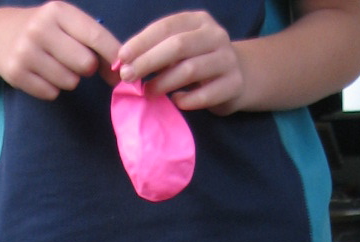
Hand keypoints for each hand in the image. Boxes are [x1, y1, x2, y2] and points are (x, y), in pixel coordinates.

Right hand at [0, 2, 120, 96]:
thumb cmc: (43, 31)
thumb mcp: (65, 24)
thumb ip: (93, 43)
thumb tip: (119, 74)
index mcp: (58, 11)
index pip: (95, 35)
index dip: (113, 55)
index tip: (124, 68)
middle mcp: (40, 28)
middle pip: (85, 64)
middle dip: (86, 68)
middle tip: (75, 61)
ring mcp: (26, 51)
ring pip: (70, 82)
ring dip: (68, 79)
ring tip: (55, 66)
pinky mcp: (17, 73)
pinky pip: (52, 93)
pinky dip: (52, 89)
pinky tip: (41, 74)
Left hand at [116, 11, 246, 112]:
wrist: (238, 78)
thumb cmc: (199, 62)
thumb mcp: (181, 49)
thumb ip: (157, 51)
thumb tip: (125, 63)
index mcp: (198, 21)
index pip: (167, 26)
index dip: (142, 41)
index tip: (122, 57)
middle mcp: (215, 35)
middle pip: (178, 46)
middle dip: (148, 61)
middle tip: (128, 76)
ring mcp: (227, 59)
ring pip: (190, 70)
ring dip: (163, 83)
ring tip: (148, 92)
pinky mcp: (233, 84)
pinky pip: (204, 95)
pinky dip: (186, 100)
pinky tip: (175, 101)